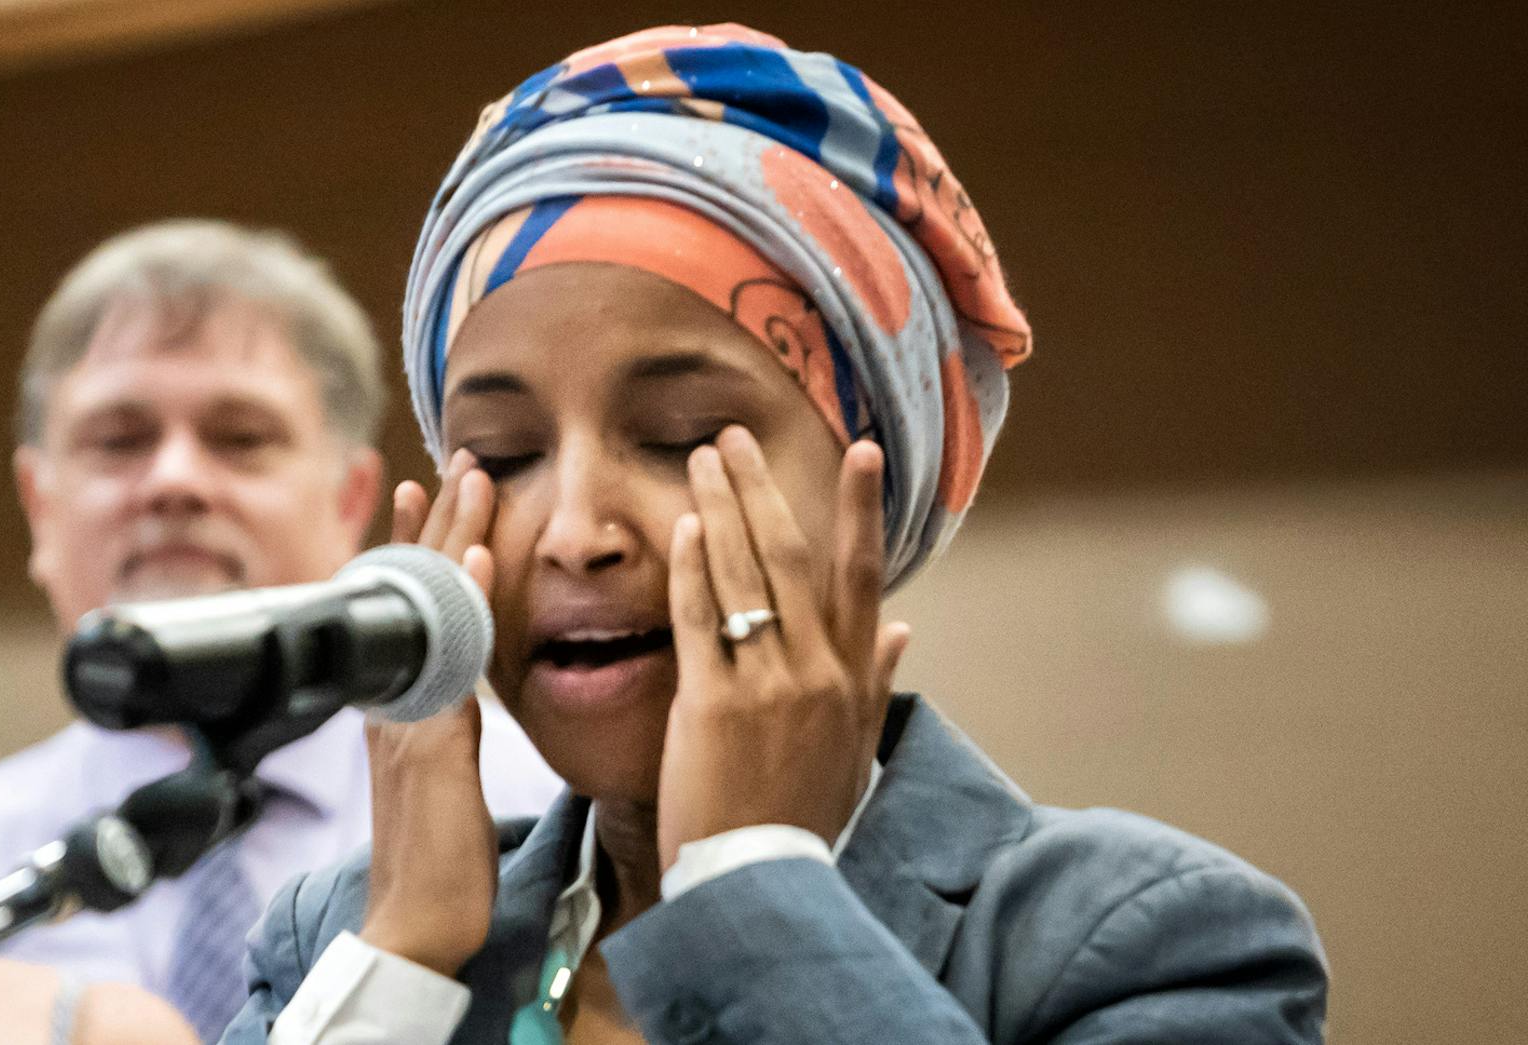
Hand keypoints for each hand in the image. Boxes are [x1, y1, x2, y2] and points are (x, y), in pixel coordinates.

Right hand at [357, 450, 500, 975]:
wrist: (414, 928)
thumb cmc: (438, 864)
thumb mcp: (443, 782)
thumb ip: (446, 732)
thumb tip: (456, 699)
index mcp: (404, 709)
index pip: (413, 607)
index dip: (421, 544)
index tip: (430, 485)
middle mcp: (398, 702)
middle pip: (417, 590)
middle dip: (437, 518)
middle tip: (459, 455)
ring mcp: (409, 718)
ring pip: (430, 609)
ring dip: (450, 536)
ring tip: (471, 475)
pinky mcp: (429, 744)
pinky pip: (448, 656)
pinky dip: (460, 602)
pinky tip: (478, 558)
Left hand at [656, 428, 909, 871]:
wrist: (761, 879)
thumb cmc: (802, 814)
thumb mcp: (855, 748)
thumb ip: (877, 681)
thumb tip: (905, 630)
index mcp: (853, 678)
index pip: (863, 576)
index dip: (861, 510)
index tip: (861, 451)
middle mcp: (818, 671)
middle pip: (794, 558)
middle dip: (762, 490)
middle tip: (734, 437)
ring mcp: (767, 685)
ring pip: (746, 576)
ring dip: (722, 509)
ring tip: (701, 460)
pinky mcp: (714, 705)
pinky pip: (702, 620)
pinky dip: (693, 570)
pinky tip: (683, 527)